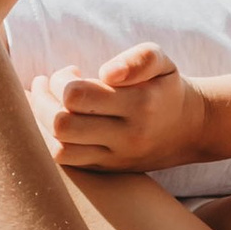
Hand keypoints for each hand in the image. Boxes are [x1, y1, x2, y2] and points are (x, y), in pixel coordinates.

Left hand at [32, 44, 204, 172]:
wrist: (190, 129)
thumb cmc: (166, 87)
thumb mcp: (162, 62)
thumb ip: (138, 59)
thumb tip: (107, 73)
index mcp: (140, 104)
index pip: (77, 95)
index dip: (62, 79)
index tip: (72, 71)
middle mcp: (127, 136)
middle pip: (61, 125)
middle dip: (43, 100)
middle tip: (48, 85)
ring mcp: (115, 158)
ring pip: (59, 149)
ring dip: (40, 123)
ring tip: (45, 103)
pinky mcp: (106, 170)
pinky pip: (66, 162)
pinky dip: (48, 140)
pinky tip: (51, 120)